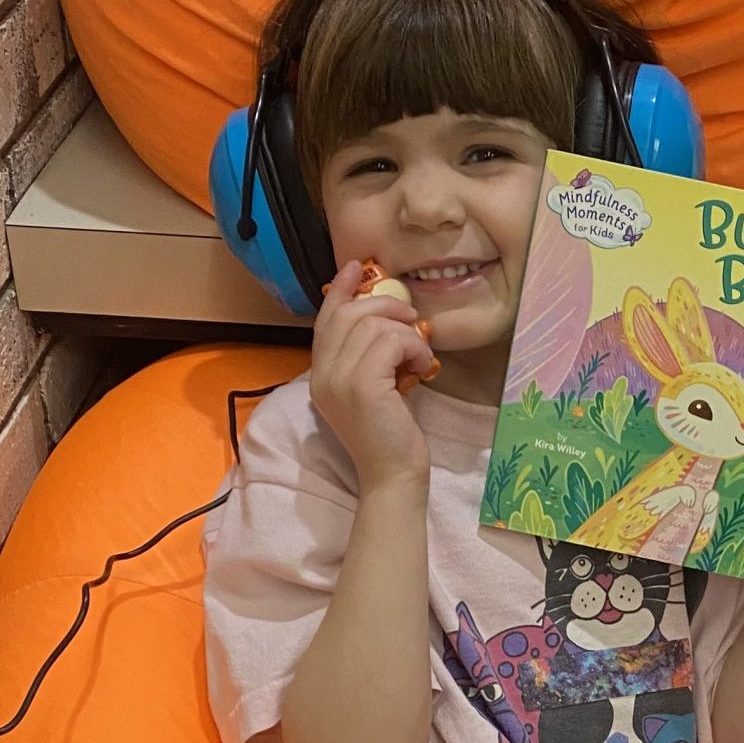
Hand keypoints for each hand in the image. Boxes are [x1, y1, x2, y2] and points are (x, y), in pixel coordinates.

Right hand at [310, 260, 436, 493]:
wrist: (392, 475)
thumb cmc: (390, 433)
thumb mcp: (373, 387)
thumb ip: (367, 356)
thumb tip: (387, 317)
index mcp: (320, 375)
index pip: (325, 320)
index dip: (341, 290)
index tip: (357, 267)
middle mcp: (322, 375)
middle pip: (348, 314)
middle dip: (384, 304)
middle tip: (411, 317)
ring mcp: (339, 380)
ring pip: (374, 324)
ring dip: (406, 333)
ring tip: (420, 355)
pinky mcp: (363, 386)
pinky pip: (391, 341)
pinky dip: (414, 348)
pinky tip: (423, 368)